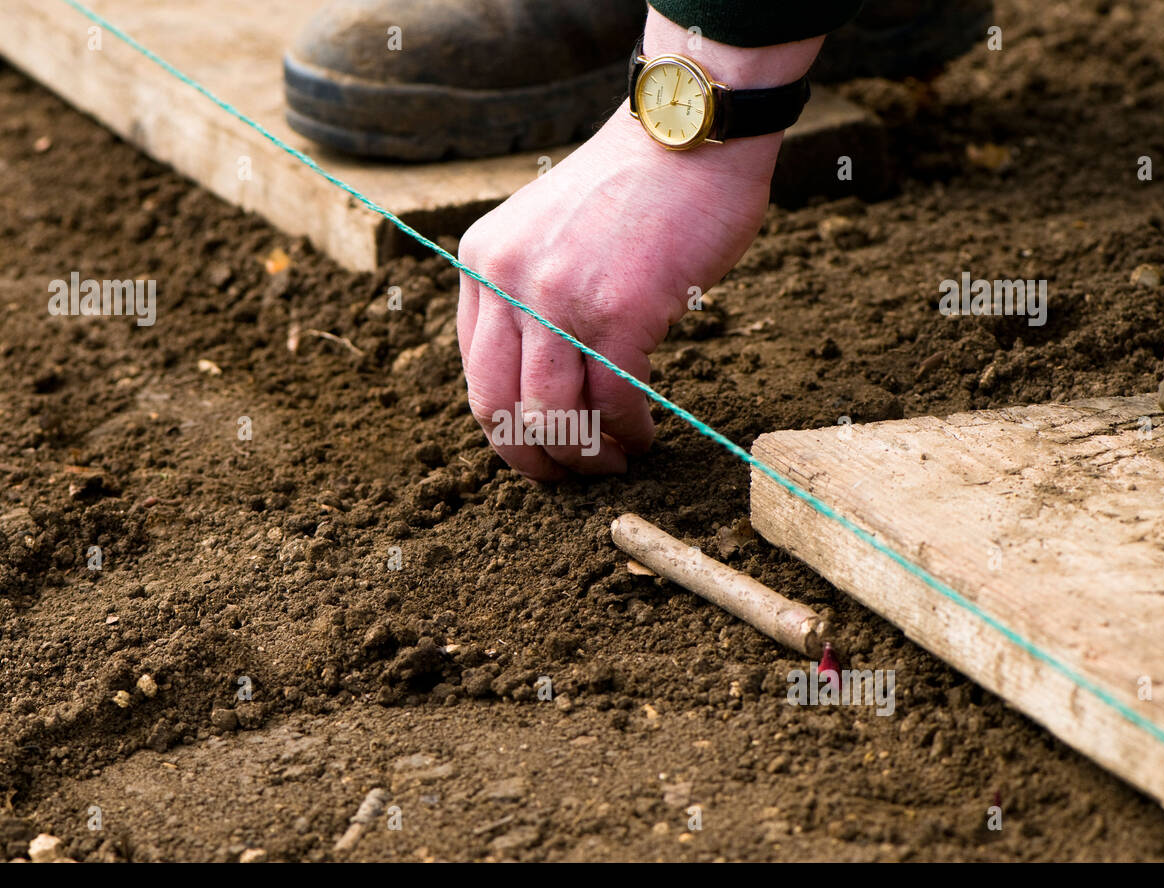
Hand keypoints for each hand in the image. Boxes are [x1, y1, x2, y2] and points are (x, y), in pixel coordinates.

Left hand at [456, 14, 822, 479]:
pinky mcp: (617, 310)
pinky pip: (613, 402)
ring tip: (616, 460)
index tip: (542, 447)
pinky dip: (627, 432)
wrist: (687, 135)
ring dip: (585, 456)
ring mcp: (558, 297)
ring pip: (553, 417)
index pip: (476, 377)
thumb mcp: (545, 234)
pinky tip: (643, 433)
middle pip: (499, 410)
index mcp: (482, 264)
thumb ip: (527, 295)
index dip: (507, 429)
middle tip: (571, 476)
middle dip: (536, 461)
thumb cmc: (630, 190)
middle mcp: (506, 281)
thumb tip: (539, 383)